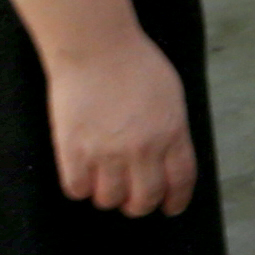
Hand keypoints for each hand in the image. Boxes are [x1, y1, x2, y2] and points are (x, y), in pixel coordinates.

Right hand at [46, 28, 196, 216]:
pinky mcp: (74, 150)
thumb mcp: (170, 96)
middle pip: (144, 199)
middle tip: (131, 201)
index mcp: (172, 133)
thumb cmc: (133, 62)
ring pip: (109, 199)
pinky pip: (77, 190)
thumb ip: (172, 130)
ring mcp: (107, 152)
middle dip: (139, 205)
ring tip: (103, 182)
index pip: (180, 182)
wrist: (96, 46)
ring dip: (107, 196)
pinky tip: (81, 174)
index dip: (175, 201)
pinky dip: (80, 187)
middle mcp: (143, 149)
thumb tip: (170, 158)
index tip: (169, 208)